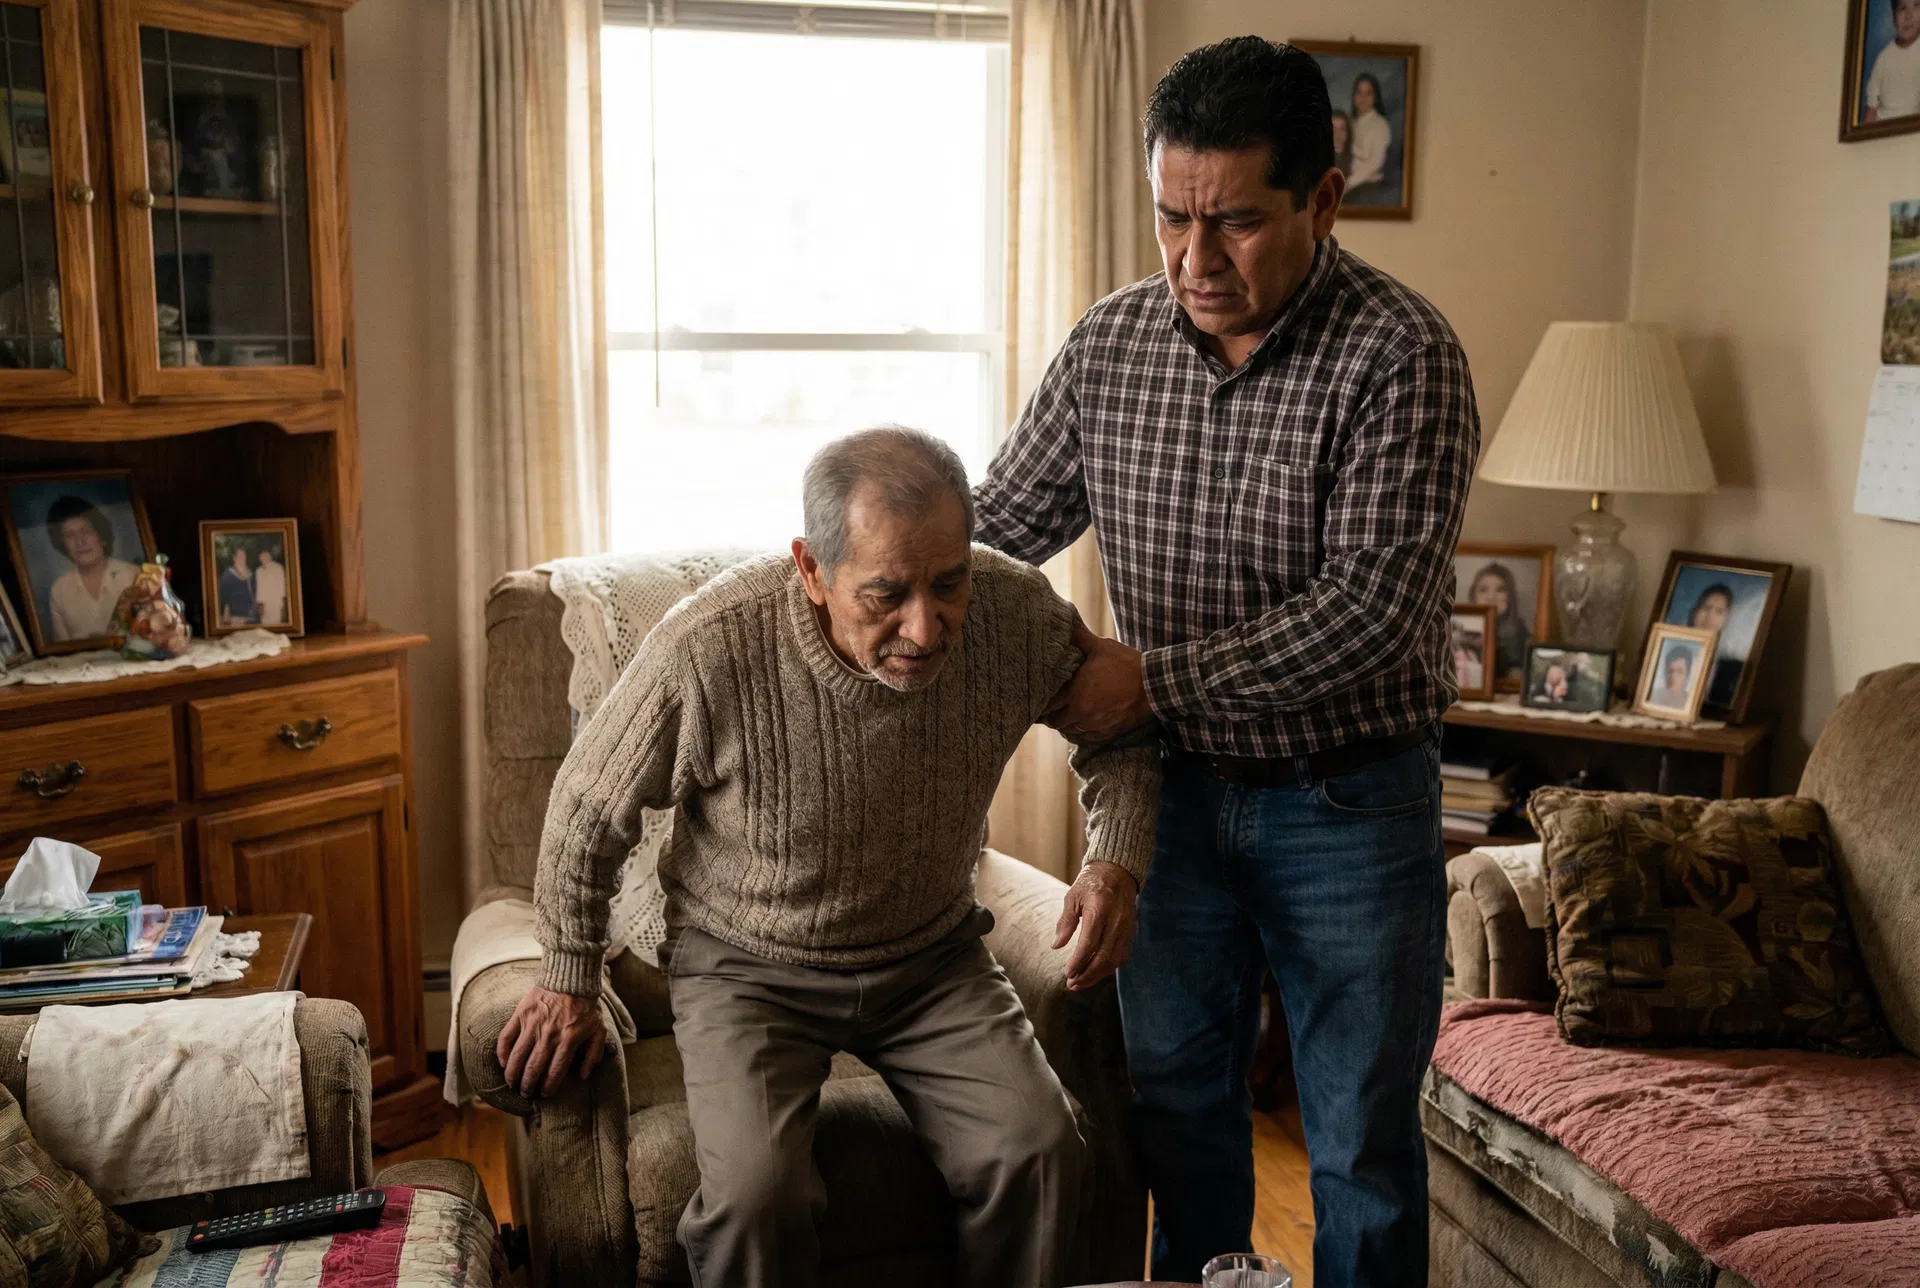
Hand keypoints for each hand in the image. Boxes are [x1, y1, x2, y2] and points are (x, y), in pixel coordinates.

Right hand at [497, 986, 606, 1097]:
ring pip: (517, 1056)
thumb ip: (593, 1054)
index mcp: (569, 1039)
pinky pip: (506, 1037)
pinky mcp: (521, 1014)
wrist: (571, 977)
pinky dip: (502, 1052)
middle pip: (533, 1067)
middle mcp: (549, 1034)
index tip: (544, 1094)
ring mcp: (533, 1024)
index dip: (548, 1087)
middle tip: (525, 1093)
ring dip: (513, 1074)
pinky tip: (503, 1063)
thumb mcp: (599, 1029)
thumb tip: (583, 1076)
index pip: (555, 1071)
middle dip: (528, 1085)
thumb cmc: (586, 1005)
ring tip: (512, 1083)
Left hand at [1045, 617, 1152, 740]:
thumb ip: (1080, 638)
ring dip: (1067, 722)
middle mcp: (1081, 714)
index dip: (1041, 704)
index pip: (1048, 706)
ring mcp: (1095, 725)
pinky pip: (1088, 736)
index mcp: (1075, 694)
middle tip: (1051, 707)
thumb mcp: (1101, 647)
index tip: (1039, 700)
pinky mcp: (1108, 732)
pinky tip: (1084, 721)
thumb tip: (1066, 622)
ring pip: (1071, 730)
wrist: (1153, 685)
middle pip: (1056, 722)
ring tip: (1066, 712)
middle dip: (1052, 715)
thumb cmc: (1126, 664)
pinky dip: (1083, 730)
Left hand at [1053, 861, 1138, 991]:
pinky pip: (1122, 956)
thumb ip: (1066, 922)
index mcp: (1099, 910)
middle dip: (1087, 974)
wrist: (1118, 871)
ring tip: (1081, 983)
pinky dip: (1109, 968)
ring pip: (1115, 960)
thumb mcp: (1073, 897)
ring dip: (1098, 975)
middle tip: (1072, 984)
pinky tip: (1096, 973)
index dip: (1078, 962)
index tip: (1067, 973)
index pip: (1089, 944)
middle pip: (1103, 957)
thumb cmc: (1090, 883)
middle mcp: (1116, 921)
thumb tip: (1056, 946)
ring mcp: (1126, 927)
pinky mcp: (1131, 932)